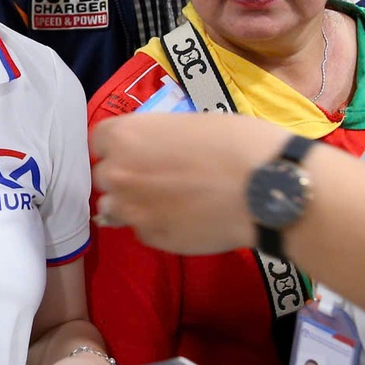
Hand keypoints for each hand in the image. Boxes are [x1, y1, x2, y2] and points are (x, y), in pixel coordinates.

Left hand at [91, 112, 288, 254]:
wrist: (265, 188)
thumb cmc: (235, 142)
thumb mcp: (188, 125)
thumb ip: (156, 141)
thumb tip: (153, 153)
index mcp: (125, 136)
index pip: (100, 141)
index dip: (120, 146)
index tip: (139, 150)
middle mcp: (118, 174)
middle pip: (106, 176)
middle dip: (126, 176)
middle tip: (159, 177)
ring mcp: (131, 210)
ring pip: (115, 208)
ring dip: (134, 204)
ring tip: (169, 202)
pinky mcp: (151, 239)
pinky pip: (142, 230)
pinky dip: (157, 225)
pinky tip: (186, 219)